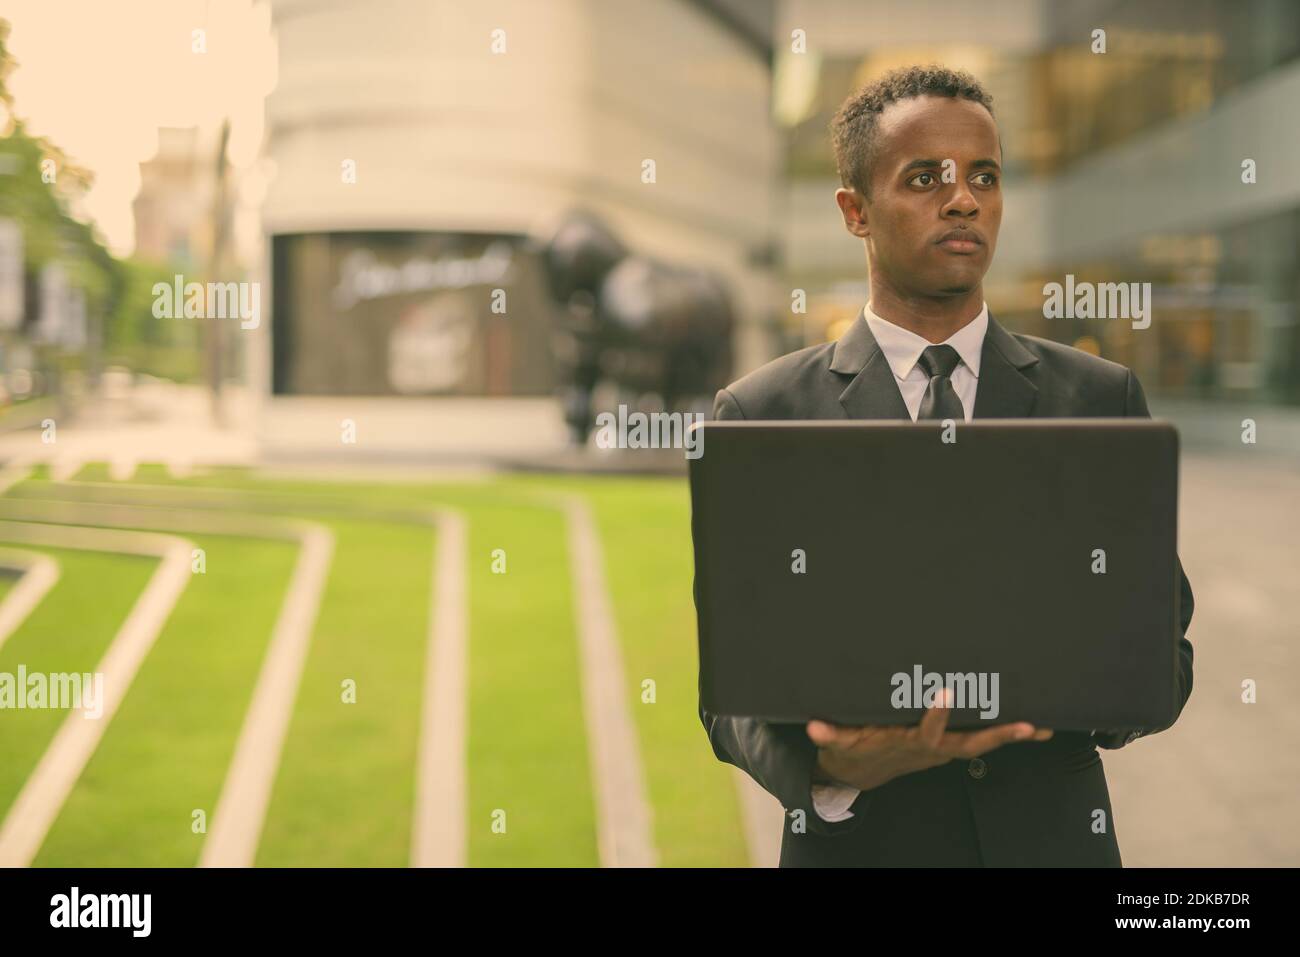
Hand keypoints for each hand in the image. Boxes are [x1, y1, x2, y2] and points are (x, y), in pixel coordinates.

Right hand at [807, 688, 1052, 792]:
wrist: (861, 773)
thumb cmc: (852, 750)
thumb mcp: (838, 742)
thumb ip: (829, 733)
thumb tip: (812, 725)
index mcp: (908, 742)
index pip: (927, 730)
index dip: (937, 713)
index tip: (945, 691)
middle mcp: (932, 748)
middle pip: (971, 743)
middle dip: (998, 734)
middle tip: (1026, 725)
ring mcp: (944, 749)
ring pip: (983, 743)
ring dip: (1012, 736)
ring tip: (1044, 725)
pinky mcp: (949, 746)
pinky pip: (982, 740)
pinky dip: (1006, 734)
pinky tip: (1032, 726)